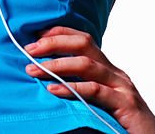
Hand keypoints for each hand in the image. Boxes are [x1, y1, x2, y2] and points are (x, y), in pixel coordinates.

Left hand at [24, 26, 154, 133]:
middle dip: (53, 43)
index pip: (83, 39)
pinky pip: (96, 91)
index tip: (35, 38)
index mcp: (108, 69)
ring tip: (33, 70)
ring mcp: (122, 87)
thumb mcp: (102, 99)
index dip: (58, 33)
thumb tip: (48, 77)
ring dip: (56, 65)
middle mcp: (115, 73)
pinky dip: (72, 88)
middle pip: (83, 44)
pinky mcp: (126, 105)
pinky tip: (54, 89)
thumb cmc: (125, 122)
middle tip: (28, 51)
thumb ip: (83, 85)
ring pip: (87, 65)